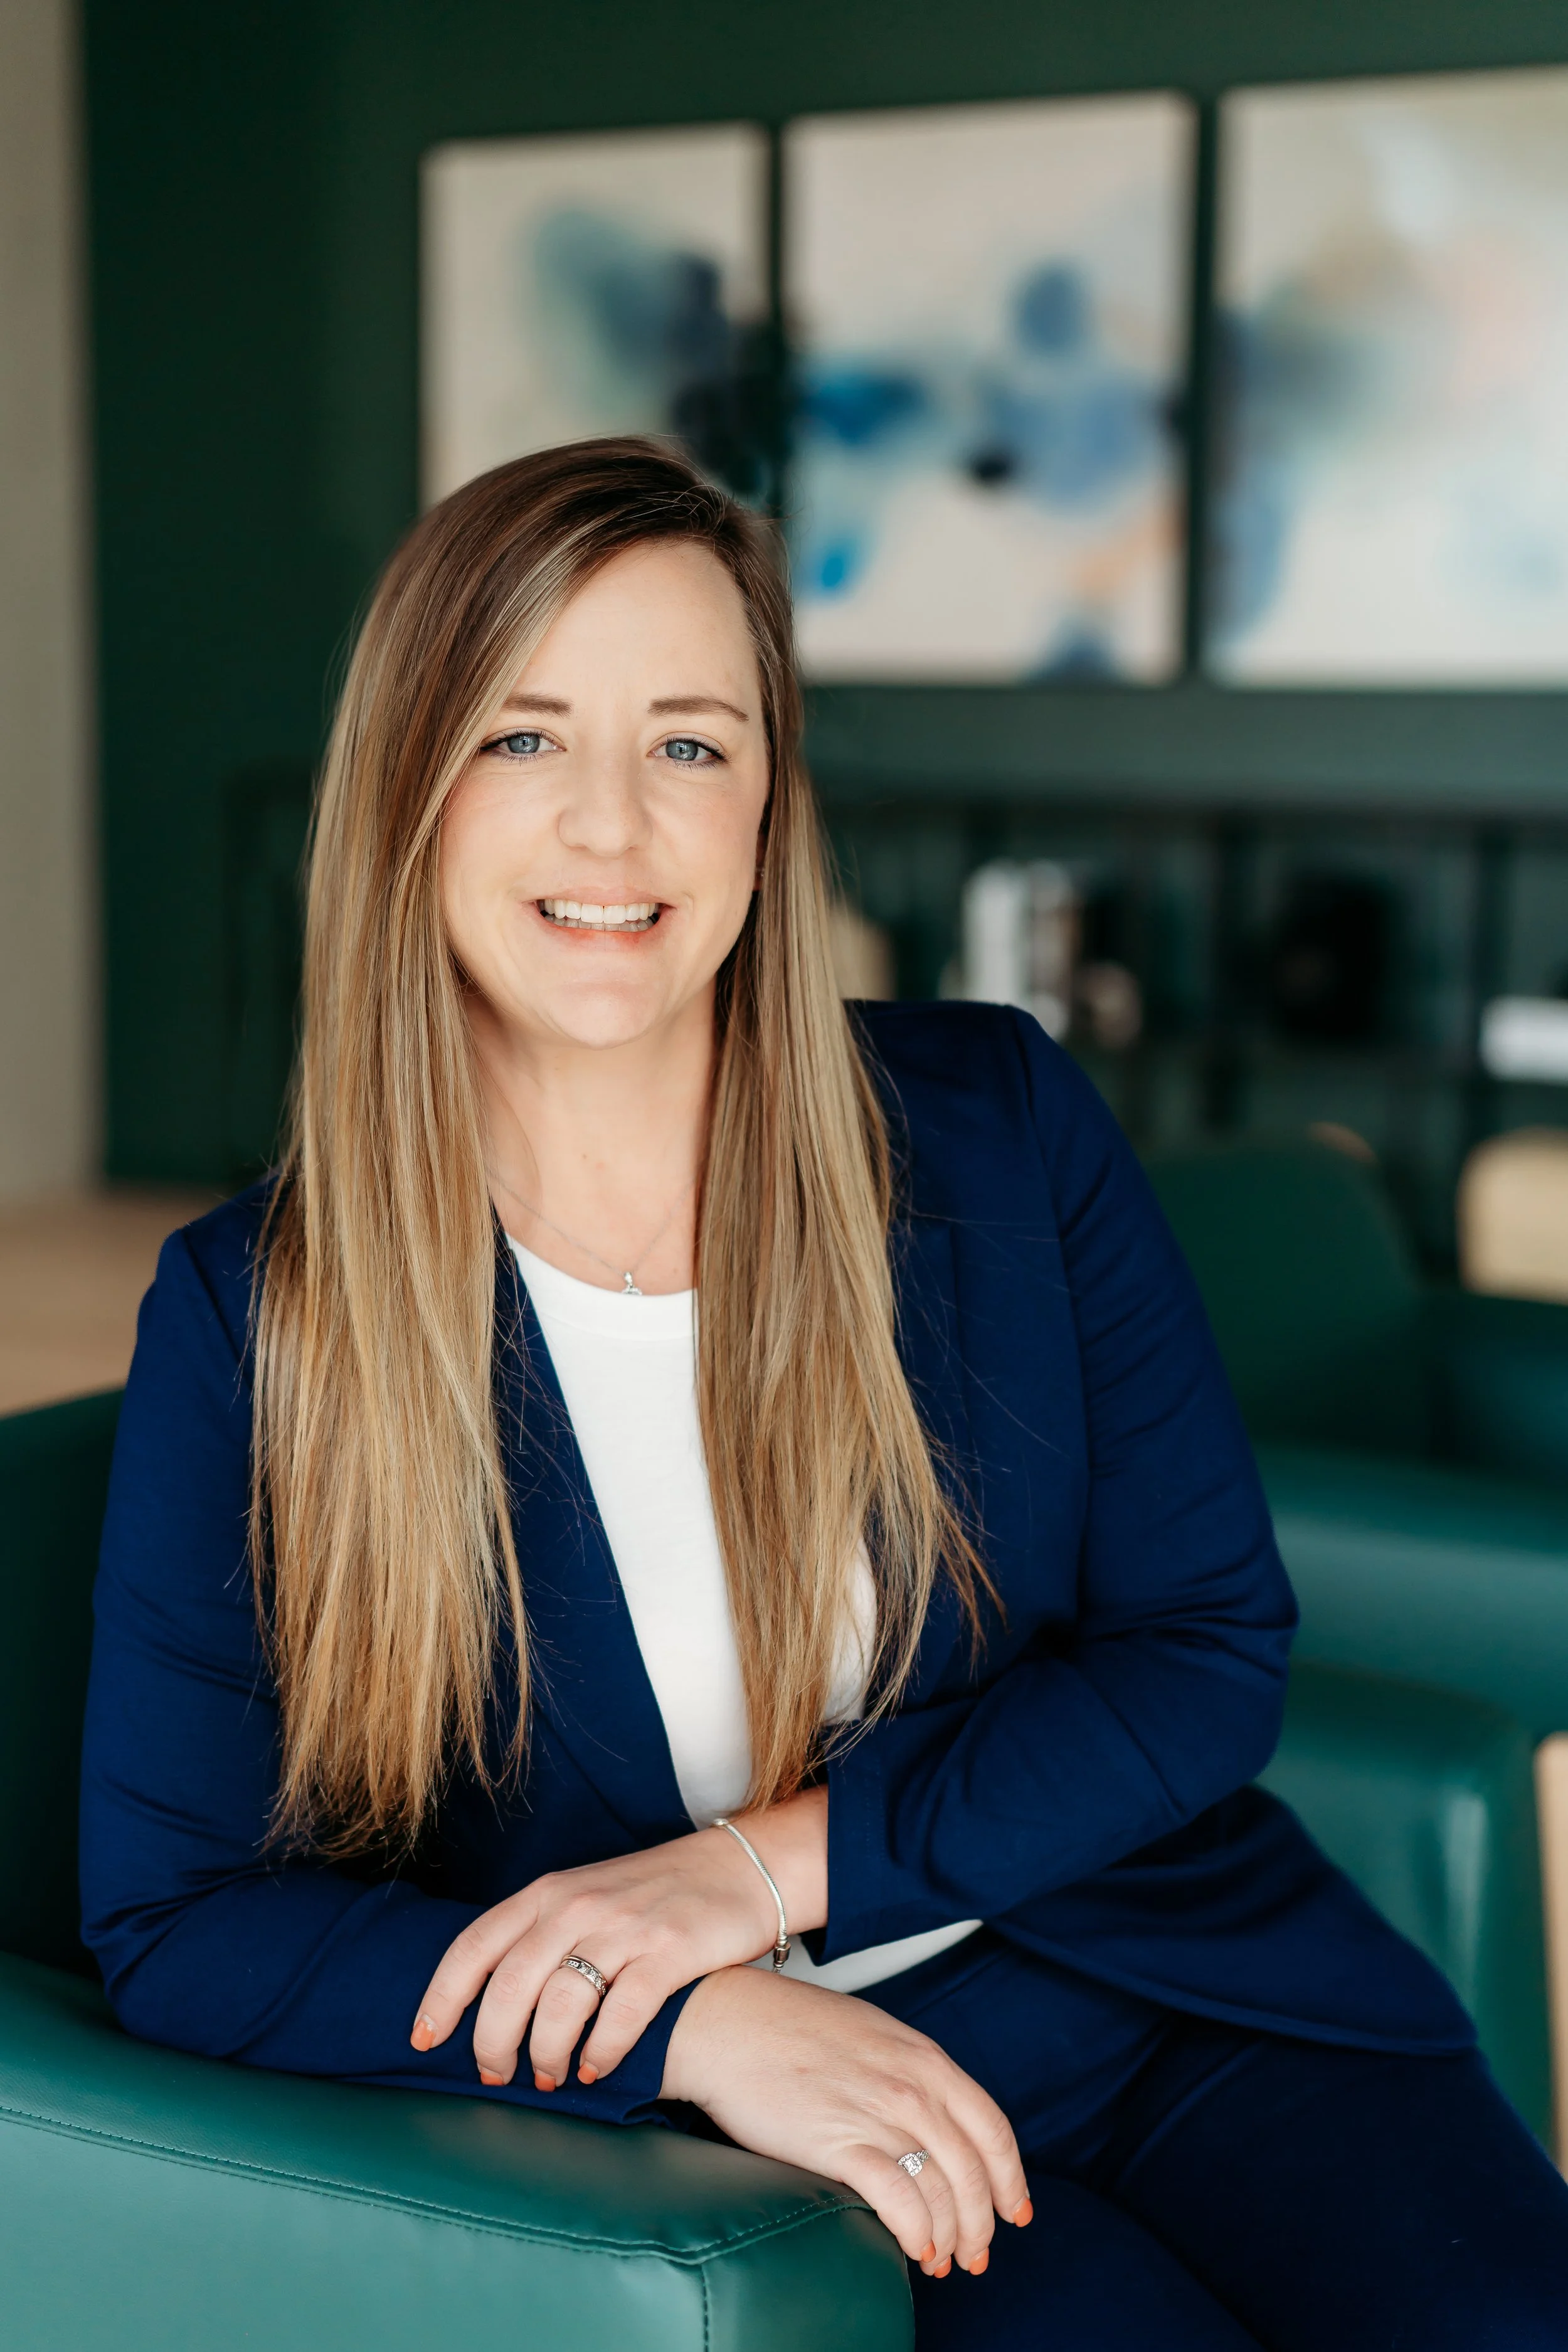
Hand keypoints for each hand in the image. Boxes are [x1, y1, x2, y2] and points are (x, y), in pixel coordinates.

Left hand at [409, 1790, 826, 2091]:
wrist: (737, 1869)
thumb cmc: (650, 1895)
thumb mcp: (583, 1899)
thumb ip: (537, 1935)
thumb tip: (484, 2001)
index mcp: (548, 1893)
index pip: (474, 1946)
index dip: (441, 1996)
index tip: (422, 2040)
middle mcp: (579, 1905)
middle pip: (511, 1984)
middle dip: (493, 2042)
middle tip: (497, 2077)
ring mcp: (625, 1927)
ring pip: (561, 2002)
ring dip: (547, 2053)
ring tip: (551, 2078)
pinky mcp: (670, 1951)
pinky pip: (623, 2012)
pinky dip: (602, 2051)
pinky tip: (596, 2071)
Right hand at [663, 1967, 1031, 2279]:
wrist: (725, 2021)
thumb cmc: (786, 2026)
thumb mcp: (868, 2032)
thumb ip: (905, 2069)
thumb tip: (927, 2115)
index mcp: (923, 2056)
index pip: (991, 2127)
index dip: (1010, 2177)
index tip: (1013, 2210)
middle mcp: (912, 2084)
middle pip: (973, 2169)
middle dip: (982, 2222)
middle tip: (976, 2255)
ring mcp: (878, 2112)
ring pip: (943, 2190)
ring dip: (951, 2236)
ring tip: (942, 2261)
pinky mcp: (840, 2142)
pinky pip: (900, 2200)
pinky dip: (918, 2233)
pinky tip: (916, 2250)